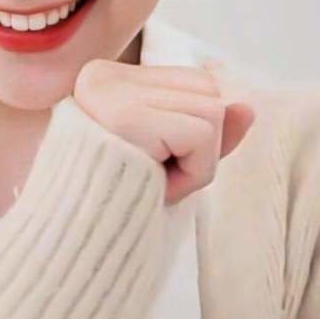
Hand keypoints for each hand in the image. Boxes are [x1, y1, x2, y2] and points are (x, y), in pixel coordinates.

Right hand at [72, 58, 254, 205]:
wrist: (71, 243)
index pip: (195, 82)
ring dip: (198, 164)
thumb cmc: (118, 204)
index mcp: (109, 78)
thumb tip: (248, 107)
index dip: (193, 131)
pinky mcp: (126, 116)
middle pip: (209, 91)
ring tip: (153, 180)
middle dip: (199, 146)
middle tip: (153, 175)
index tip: (151, 161)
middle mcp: (106, 75)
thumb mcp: (168, 159)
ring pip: (214, 111)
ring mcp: (112, 92)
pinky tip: (156, 186)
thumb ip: (207, 130)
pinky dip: (194, 174)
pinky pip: (203, 135)